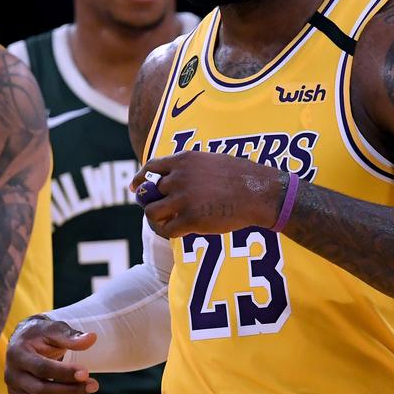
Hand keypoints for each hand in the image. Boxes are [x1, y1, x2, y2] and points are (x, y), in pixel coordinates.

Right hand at [4, 316, 98, 393]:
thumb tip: (91, 338)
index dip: (65, 373)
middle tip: (94, 386)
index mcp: (18, 354)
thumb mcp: (53, 329)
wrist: (24, 344)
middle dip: (71, 392)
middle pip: (41, 391)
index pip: (42, 368)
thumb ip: (70, 336)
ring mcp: (14, 393)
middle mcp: (12, 376)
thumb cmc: (41, 335)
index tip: (87, 373)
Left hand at [131, 151, 284, 238]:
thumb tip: (176, 178)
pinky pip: (166, 229)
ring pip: (152, 212)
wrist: (259, 193)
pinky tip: (174, 233)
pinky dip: (166, 232)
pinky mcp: (191, 219)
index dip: (140, 178)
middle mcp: (179, 177)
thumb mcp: (211, 160)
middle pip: (149, 192)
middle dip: (150, 202)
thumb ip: (191, 168)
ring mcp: (183, 198)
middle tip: (157, 210)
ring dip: (155, 219)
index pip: (151, 167)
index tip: (134, 187)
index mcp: (184, 160)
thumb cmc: (240, 177)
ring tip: (164, 223)